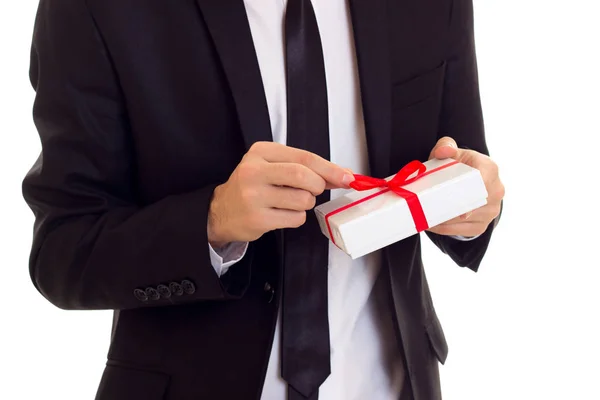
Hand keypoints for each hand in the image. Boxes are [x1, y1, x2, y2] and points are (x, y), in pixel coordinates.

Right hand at [208, 142, 353, 246]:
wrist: (221, 211)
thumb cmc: (253, 186)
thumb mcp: (272, 166)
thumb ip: (304, 167)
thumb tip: (341, 175)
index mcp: (261, 152)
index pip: (304, 158)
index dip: (330, 168)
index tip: (347, 177)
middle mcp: (254, 171)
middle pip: (304, 177)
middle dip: (317, 186)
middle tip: (313, 190)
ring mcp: (254, 196)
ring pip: (303, 200)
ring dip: (305, 204)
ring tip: (289, 202)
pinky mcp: (257, 218)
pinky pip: (295, 218)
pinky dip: (296, 218)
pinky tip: (281, 214)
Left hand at [426, 137, 504, 237]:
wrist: (472, 184)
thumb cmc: (460, 166)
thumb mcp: (454, 153)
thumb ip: (446, 146)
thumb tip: (442, 151)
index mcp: (490, 169)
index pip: (482, 177)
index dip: (467, 186)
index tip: (450, 194)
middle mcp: (496, 192)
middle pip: (470, 202)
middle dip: (447, 204)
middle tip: (425, 205)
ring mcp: (491, 212)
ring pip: (461, 219)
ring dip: (441, 217)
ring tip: (421, 213)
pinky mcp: (481, 227)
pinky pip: (458, 230)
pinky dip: (441, 227)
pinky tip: (427, 222)